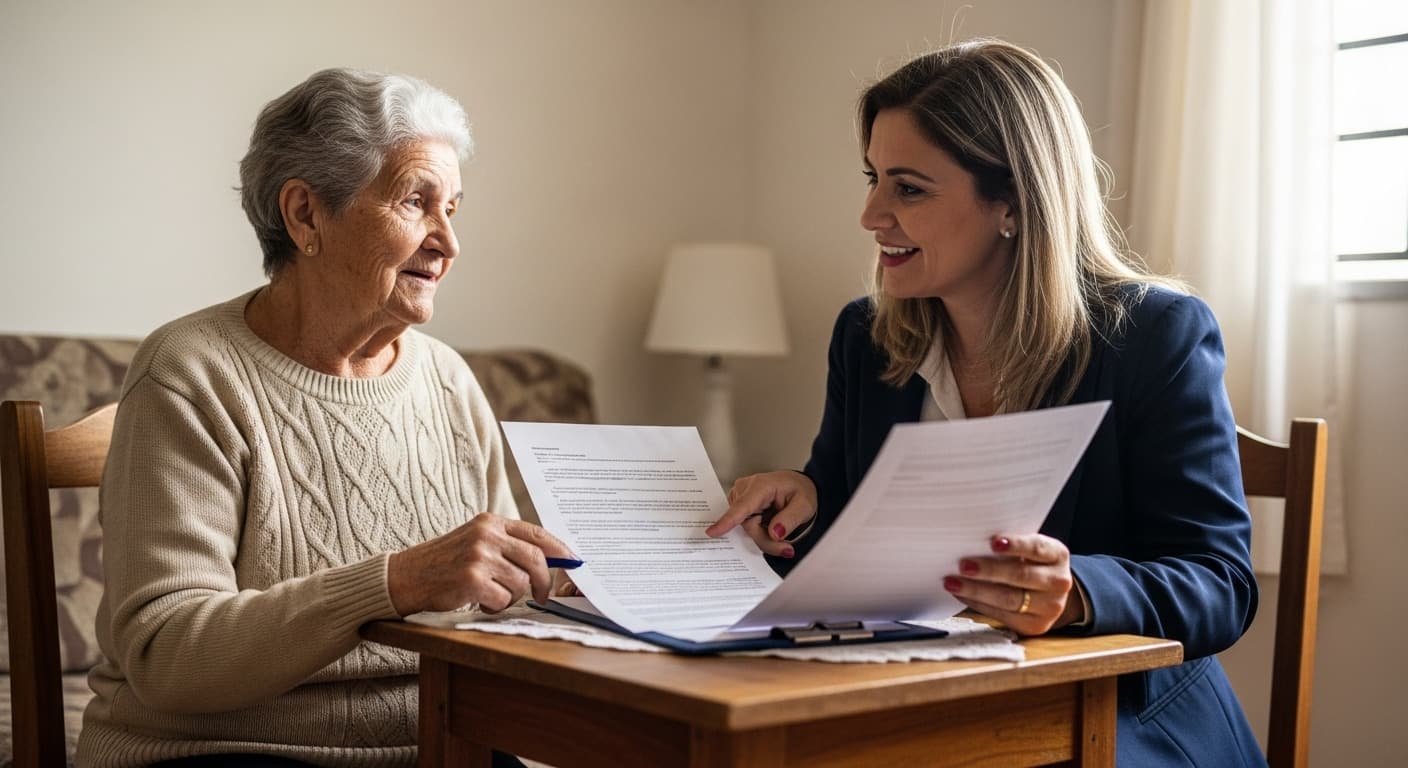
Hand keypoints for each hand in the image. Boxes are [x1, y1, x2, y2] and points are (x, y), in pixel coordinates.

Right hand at [387, 514, 575, 614]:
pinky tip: (477, 599)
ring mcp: (479, 556)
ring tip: (489, 593)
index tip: (574, 563)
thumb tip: (549, 561)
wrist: (406, 576)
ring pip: (520, 583)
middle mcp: (487, 535)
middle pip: (536, 560)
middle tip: (543, 596)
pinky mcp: (472, 579)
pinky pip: (502, 599)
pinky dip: (494, 606)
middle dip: (544, 582)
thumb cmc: (445, 563)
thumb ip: (507, 545)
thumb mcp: (476, 541)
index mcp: (491, 522)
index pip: (536, 534)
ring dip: (510, 596)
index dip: (560, 550)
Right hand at [705, 470, 817, 557]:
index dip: (728, 521)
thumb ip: (790, 519)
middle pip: (747, 525)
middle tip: (786, 547)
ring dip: (763, 537)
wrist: (798, 486)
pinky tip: (770, 527)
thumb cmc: (800, 492)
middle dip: (766, 540)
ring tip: (781, 531)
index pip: (742, 507)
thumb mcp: (805, 506)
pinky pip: (744, 526)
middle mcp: (745, 489)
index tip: (712, 533)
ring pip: (745, 529)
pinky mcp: (739, 505)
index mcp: (761, 486)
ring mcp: (740, 497)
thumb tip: (774, 533)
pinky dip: (758, 532)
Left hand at [943, 534, 1083, 635]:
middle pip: (1020, 576)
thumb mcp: (1029, 550)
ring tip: (953, 583)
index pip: (1036, 547)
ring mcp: (1050, 607)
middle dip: (988, 570)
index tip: (993, 542)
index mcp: (1057, 555)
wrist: (1050, 594)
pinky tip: (963, 595)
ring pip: (1009, 599)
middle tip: (963, 565)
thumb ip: (1009, 545)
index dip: (1015, 545)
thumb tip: (971, 541)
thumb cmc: (1031, 564)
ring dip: (976, 590)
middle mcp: (1059, 582)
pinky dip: (978, 604)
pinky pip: (1002, 615)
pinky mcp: (1035, 626)